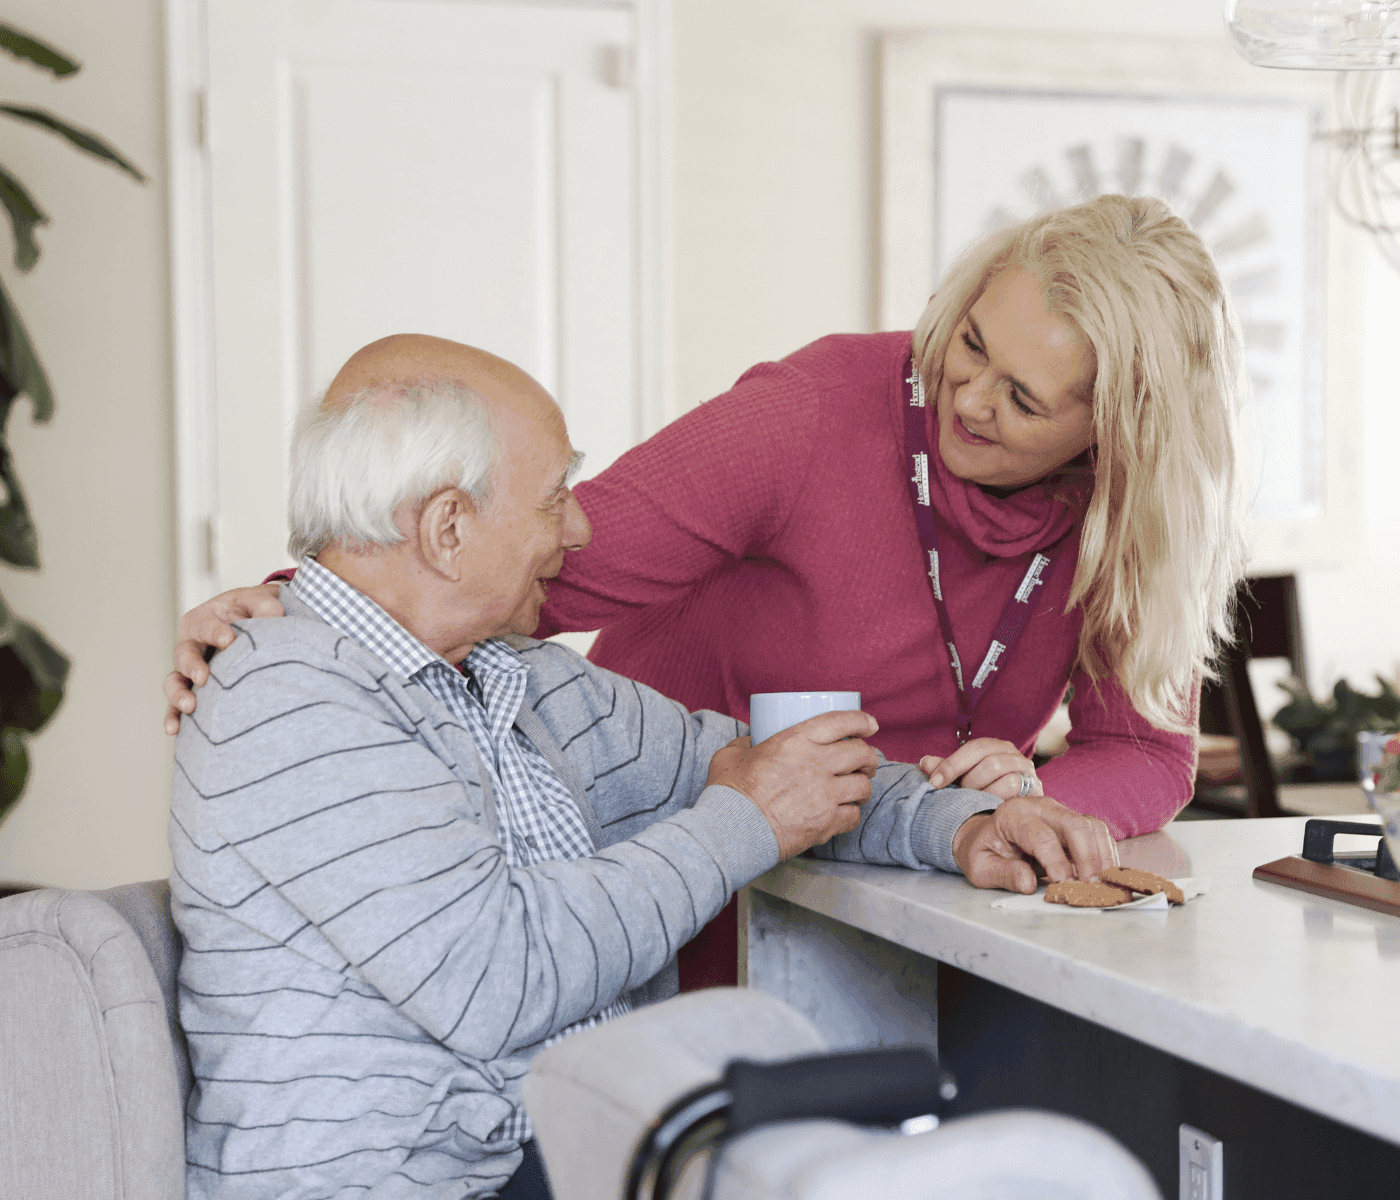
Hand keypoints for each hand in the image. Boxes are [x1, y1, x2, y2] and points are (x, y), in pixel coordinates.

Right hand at [162, 583, 284, 733]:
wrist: (259, 624)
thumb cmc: (255, 611)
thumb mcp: (260, 601)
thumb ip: (266, 607)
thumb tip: (273, 619)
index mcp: (202, 619)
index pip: (204, 626)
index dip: (215, 633)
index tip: (229, 641)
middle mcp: (191, 645)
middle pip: (183, 655)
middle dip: (192, 667)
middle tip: (204, 678)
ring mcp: (192, 670)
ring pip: (176, 682)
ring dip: (178, 696)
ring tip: (190, 707)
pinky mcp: (197, 690)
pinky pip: (180, 705)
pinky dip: (175, 716)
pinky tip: (174, 730)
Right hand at [706, 711, 880, 859]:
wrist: (733, 829)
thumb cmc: (730, 792)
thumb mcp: (731, 755)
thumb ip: (745, 744)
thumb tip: (751, 742)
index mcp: (795, 741)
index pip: (841, 722)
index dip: (861, 721)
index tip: (869, 724)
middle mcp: (816, 764)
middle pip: (861, 753)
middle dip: (868, 756)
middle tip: (865, 760)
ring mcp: (825, 794)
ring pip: (863, 786)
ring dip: (863, 786)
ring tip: (857, 788)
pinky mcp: (827, 822)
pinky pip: (854, 816)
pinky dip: (852, 813)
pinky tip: (845, 813)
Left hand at [919, 737, 1040, 800]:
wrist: (1016, 814)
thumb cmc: (984, 791)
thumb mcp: (963, 778)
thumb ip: (946, 769)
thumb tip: (924, 762)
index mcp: (997, 747)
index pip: (975, 748)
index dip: (952, 764)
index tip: (934, 782)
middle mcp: (1016, 756)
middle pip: (992, 763)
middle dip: (970, 783)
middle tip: (961, 796)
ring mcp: (1030, 775)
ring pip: (1008, 780)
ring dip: (986, 795)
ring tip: (975, 803)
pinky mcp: (1038, 794)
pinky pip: (1019, 798)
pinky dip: (1000, 803)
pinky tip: (988, 810)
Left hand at [950, 794, 1118, 894]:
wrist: (985, 835)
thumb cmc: (983, 851)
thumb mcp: (980, 867)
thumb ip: (1003, 874)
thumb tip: (1029, 884)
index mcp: (1013, 815)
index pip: (1041, 836)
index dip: (1056, 862)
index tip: (1065, 885)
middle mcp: (1040, 806)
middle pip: (1074, 825)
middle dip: (1088, 857)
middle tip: (1093, 887)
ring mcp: (1059, 811)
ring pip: (1092, 827)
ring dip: (1102, 857)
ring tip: (1103, 885)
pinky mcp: (1073, 821)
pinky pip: (1098, 833)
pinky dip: (1106, 854)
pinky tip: (1106, 876)